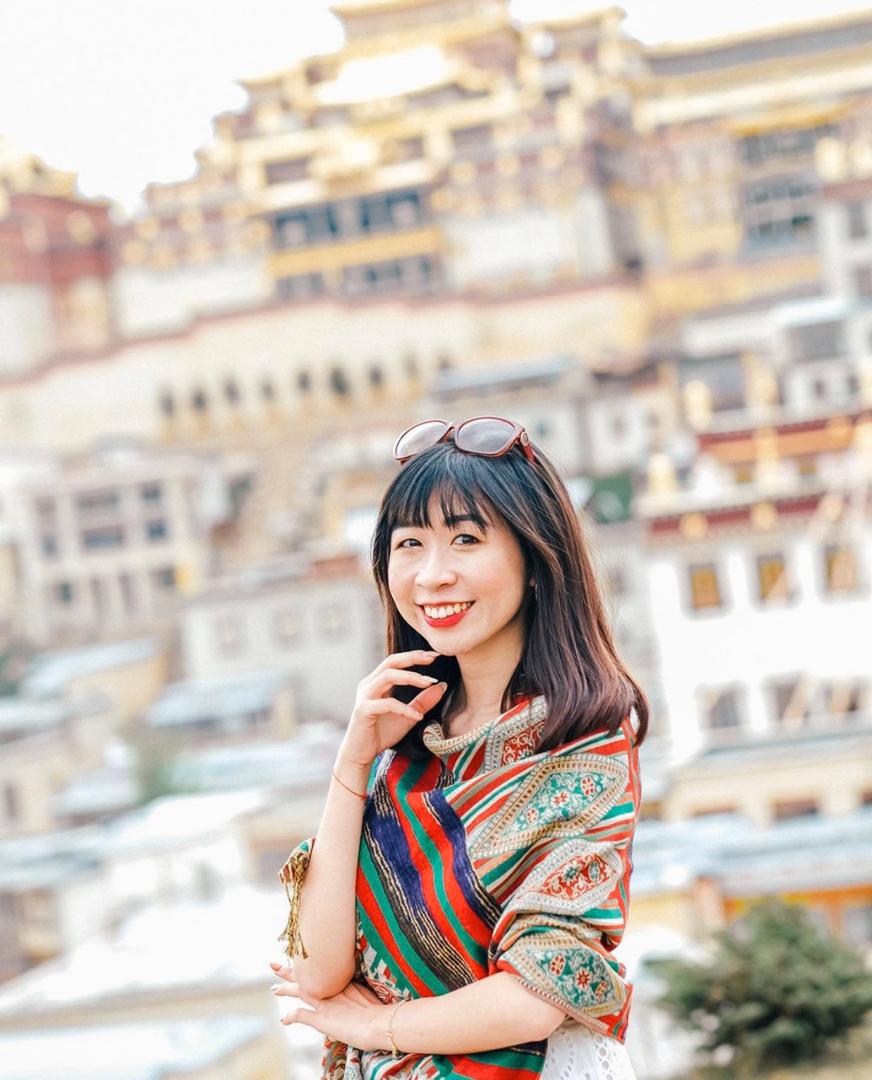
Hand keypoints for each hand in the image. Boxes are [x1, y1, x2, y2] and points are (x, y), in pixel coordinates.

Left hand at [270, 960, 390, 1050]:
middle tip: (272, 964)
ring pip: (300, 991)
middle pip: (305, 975)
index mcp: (341, 981)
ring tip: (273, 989)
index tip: (300, 954)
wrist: (380, 1023)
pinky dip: (291, 1016)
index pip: (319, 969)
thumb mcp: (368, 993)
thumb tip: (363, 973)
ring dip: (285, 989)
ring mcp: (324, 1003)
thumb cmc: (379, 1010)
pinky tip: (284, 1019)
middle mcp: (330, 989)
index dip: (308, 963)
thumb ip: (360, 985)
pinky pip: (301, 1015)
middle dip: (289, 970)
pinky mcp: (321, 1018)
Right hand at [338, 649, 447, 767]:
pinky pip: (387, 704)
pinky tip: (419, 717)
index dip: (414, 656)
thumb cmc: (381, 734)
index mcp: (376, 682)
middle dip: (412, 658)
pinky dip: (405, 709)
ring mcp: (365, 696)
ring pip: (388, 676)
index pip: (395, 661)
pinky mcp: (364, 711)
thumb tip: (441, 686)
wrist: (361, 755)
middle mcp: (368, 685)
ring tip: (429, 683)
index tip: (435, 655)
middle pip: (390, 662)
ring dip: (410, 677)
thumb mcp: (407, 716)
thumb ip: (422, 702)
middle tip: (432, 658)